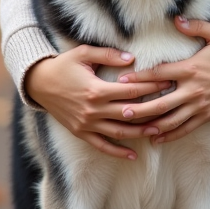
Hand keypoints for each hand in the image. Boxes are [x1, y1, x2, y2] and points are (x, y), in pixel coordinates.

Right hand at [25, 44, 172, 159]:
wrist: (38, 83)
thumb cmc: (62, 65)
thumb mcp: (83, 53)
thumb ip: (109, 55)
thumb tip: (132, 58)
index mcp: (96, 90)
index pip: (131, 91)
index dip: (151, 87)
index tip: (167, 83)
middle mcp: (93, 110)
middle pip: (130, 113)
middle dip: (153, 110)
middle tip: (172, 107)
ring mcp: (87, 124)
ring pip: (119, 132)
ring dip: (140, 133)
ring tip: (159, 131)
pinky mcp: (81, 132)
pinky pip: (102, 145)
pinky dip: (118, 152)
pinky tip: (133, 155)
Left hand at [117, 16, 209, 144]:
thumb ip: (197, 26)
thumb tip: (177, 19)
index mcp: (191, 69)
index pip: (159, 74)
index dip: (140, 78)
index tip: (122, 81)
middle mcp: (192, 90)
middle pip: (160, 103)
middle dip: (139, 109)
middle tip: (119, 111)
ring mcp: (198, 106)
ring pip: (170, 120)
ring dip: (150, 125)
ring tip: (132, 128)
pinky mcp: (205, 116)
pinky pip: (184, 129)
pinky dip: (169, 135)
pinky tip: (155, 139)